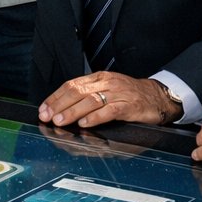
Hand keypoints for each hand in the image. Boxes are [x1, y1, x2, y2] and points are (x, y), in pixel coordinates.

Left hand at [38, 72, 181, 127]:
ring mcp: (119, 93)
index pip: (71, 85)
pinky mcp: (130, 105)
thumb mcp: (107, 89)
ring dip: (73, 111)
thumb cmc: (129, 95)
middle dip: (59, 105)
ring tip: (61, 121)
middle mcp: (107, 82)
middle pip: (78, 91)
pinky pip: (110, 110)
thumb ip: (87, 96)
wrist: (158, 96)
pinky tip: (85, 123)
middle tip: (47, 116)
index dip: (55, 97)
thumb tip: (62, 109)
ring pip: (91, 100)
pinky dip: (96, 117)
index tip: (43, 109)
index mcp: (98, 78)